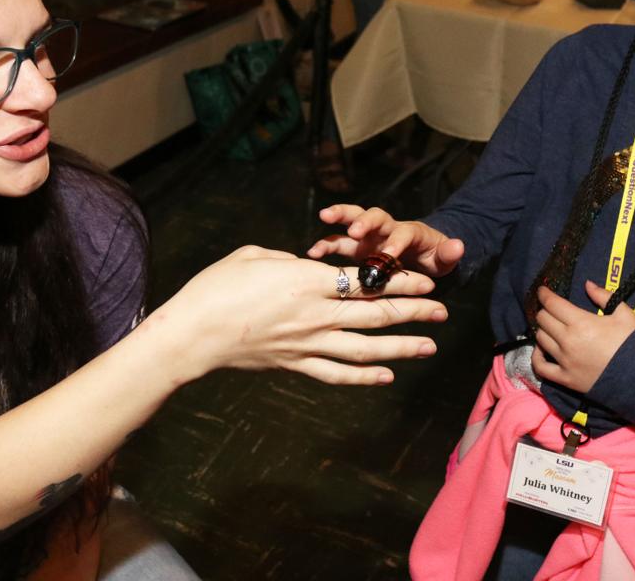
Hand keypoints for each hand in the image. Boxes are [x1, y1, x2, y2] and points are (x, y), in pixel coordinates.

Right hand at [159, 246, 446, 384]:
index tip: (426, 279)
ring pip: (365, 349)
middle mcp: (315, 315)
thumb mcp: (254, 255)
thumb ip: (289, 260)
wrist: (191, 334)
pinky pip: (336, 374)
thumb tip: (308, 266)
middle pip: (376, 314)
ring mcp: (307, 344)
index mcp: (306, 281)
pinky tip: (387, 377)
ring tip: (429, 345)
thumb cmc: (216, 287)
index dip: (400, 280)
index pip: (366, 281)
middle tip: (443, 310)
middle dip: (414, 311)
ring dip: (401, 347)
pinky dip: (364, 378)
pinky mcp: (295, 365)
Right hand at [307, 204, 464, 277]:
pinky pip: (337, 242)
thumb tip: (459, 246)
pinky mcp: (355, 247)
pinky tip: (311, 254)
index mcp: (407, 232)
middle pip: (373, 215)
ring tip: (323, 220)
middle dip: (363, 220)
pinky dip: (324, 245)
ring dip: (338, 220)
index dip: (396, 242)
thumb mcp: (444, 258)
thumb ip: (449, 253)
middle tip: (354, 229)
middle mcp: (385, 230)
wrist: (422, 256)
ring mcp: (368, 237)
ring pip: (350, 222)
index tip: (390, 255)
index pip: (401, 233)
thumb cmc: (432, 258)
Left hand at [530, 281, 634, 393]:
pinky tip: (540, 350)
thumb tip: (587, 284)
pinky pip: (540, 367)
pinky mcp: (565, 378)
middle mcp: (568, 340)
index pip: (552, 304)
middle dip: (545, 310)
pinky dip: (536, 356)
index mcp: (581, 322)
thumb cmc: (633, 343)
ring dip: (543, 330)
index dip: (544, 294)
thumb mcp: (624, 313)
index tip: (542, 291)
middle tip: (550, 309)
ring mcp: (564, 361)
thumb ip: (604, 296)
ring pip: (540, 339)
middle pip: (543, 319)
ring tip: (549, 327)